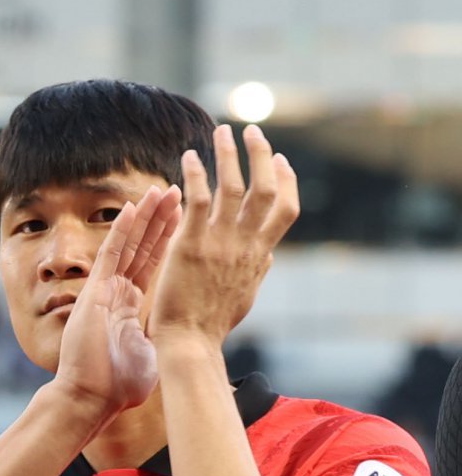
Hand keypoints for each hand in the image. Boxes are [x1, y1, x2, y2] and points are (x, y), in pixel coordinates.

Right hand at [53, 183, 181, 413]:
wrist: (90, 399)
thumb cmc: (116, 388)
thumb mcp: (146, 357)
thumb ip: (156, 339)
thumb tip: (172, 342)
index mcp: (130, 307)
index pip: (151, 264)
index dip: (166, 240)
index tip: (183, 217)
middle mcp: (117, 294)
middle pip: (142, 248)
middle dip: (159, 220)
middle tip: (176, 192)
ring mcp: (105, 290)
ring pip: (128, 244)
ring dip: (145, 217)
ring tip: (161, 190)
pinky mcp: (94, 292)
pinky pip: (110, 254)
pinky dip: (120, 230)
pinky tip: (132, 207)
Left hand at [149, 124, 298, 347]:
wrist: (190, 344)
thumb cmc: (213, 325)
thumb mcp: (246, 297)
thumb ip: (258, 270)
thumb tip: (270, 256)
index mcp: (260, 255)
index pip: (287, 208)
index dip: (287, 179)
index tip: (281, 159)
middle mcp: (245, 245)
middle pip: (265, 189)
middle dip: (261, 154)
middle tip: (252, 131)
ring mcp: (219, 244)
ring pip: (232, 187)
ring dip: (228, 154)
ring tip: (220, 131)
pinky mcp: (190, 246)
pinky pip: (197, 200)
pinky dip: (195, 173)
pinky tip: (187, 157)